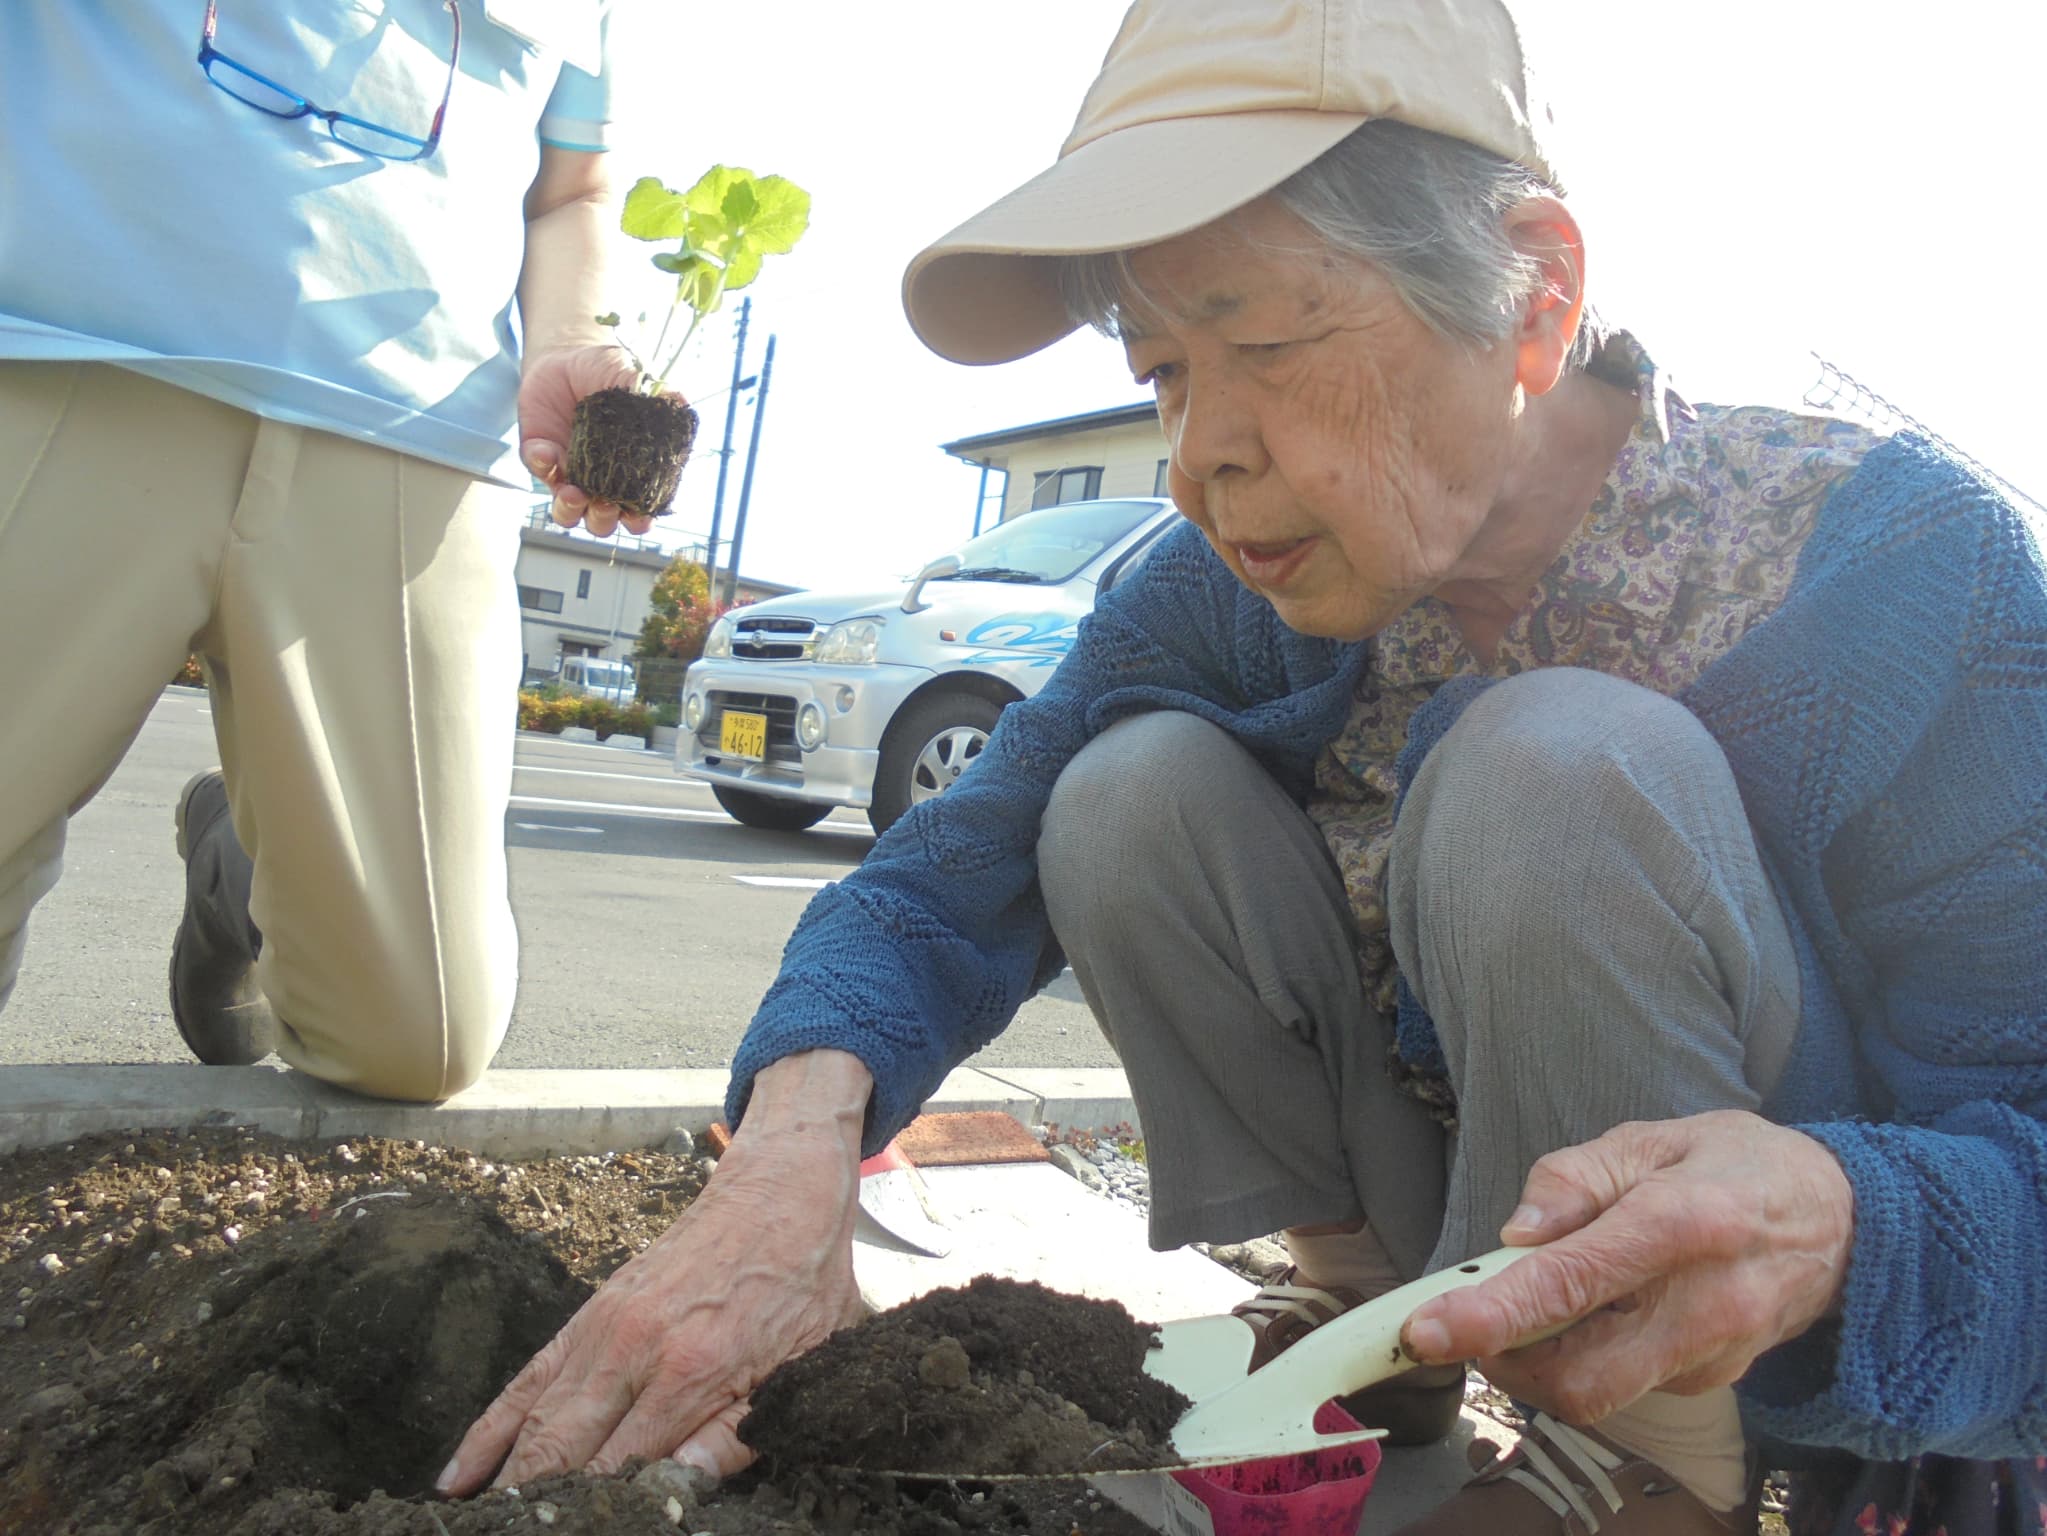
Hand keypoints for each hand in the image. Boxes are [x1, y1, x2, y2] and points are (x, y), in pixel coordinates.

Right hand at [436, 1068, 868, 1492]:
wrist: (778, 1196)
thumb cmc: (800, 1286)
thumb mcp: (802, 1366)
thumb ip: (739, 1432)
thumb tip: (686, 1485)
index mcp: (692, 1372)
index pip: (624, 1469)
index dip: (599, 1511)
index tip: (578, 1529)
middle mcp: (634, 1351)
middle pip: (563, 1451)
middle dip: (535, 1503)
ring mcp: (603, 1329)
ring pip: (535, 1422)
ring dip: (502, 1479)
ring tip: (478, 1523)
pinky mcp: (589, 1314)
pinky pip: (526, 1380)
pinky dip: (488, 1430)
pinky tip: (459, 1475)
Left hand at [516, 342, 650, 538]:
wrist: (567, 357)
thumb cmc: (608, 373)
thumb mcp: (636, 380)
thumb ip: (660, 396)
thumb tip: (681, 404)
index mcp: (630, 472)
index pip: (639, 510)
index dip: (641, 518)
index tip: (640, 515)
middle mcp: (599, 481)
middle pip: (602, 521)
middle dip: (603, 519)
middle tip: (604, 503)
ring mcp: (569, 472)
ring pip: (568, 513)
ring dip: (570, 510)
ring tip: (573, 493)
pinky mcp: (540, 456)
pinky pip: (539, 471)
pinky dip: (543, 465)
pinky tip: (547, 451)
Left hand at [1400, 1110, 1854, 1423]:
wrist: (1848, 1219)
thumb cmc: (1735, 1165)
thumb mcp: (1652, 1138)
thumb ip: (1575, 1178)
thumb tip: (1516, 1234)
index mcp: (1680, 1223)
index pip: (1571, 1285)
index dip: (1490, 1316)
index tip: (1429, 1331)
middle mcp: (1705, 1305)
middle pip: (1581, 1378)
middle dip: (1506, 1362)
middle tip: (1471, 1321)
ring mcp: (1717, 1354)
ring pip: (1600, 1394)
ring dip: (1541, 1363)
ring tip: (1536, 1305)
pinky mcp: (1718, 1381)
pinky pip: (1630, 1385)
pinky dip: (1588, 1358)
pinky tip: (1599, 1312)